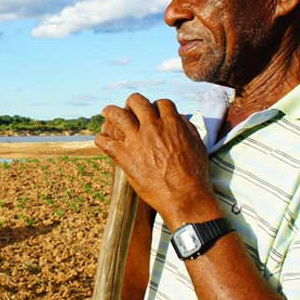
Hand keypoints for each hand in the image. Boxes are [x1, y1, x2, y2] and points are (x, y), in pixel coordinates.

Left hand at [95, 93, 221, 228]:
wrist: (184, 197)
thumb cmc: (195, 175)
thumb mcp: (198, 145)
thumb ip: (186, 128)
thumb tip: (178, 118)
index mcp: (172, 123)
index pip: (160, 103)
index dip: (156, 106)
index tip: (152, 111)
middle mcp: (152, 127)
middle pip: (137, 102)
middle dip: (132, 103)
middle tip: (128, 107)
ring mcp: (136, 140)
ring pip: (117, 115)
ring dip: (111, 112)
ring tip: (107, 112)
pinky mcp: (124, 156)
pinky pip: (105, 141)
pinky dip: (101, 139)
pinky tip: (101, 139)